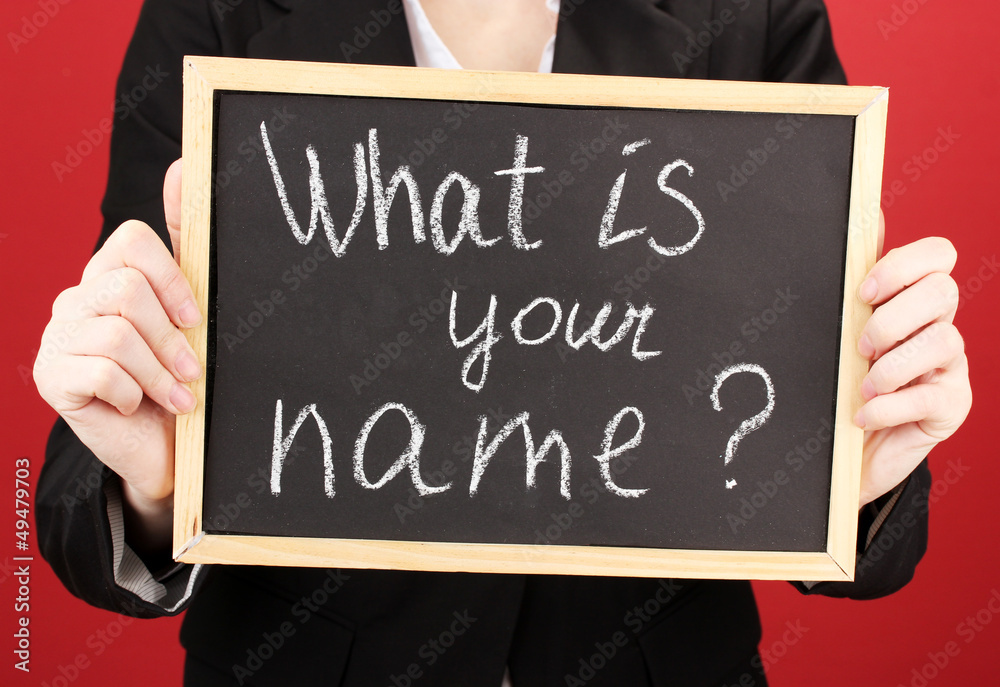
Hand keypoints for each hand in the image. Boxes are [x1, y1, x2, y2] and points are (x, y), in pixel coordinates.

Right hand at [34, 159, 195, 549]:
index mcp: (111, 276)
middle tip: (190, 370)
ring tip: (177, 395)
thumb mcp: (189, 315)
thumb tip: (181, 167)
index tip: (195, 318)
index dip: (172, 279)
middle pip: (127, 289)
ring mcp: (58, 337)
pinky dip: (131, 393)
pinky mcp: (50, 377)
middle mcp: (77, 298)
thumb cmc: (179, 377)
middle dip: (170, 338)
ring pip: (117, 334)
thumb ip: (185, 246)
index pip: (132, 241)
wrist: (164, 446)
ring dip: (158, 373)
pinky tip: (136, 405)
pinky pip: (99, 372)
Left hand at [853, 213, 971, 506]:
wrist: (848, 451)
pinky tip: (863, 414)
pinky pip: (930, 396)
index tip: (864, 293)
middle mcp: (938, 328)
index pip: (938, 255)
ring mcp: (950, 367)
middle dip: (893, 318)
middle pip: (943, 292)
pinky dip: (889, 406)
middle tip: (860, 347)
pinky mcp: (951, 407)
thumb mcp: (839, 335)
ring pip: (943, 340)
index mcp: (913, 302)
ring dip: (891, 366)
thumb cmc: (842, 385)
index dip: (904, 265)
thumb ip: (853, 288)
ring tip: (862, 387)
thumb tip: (863, 217)